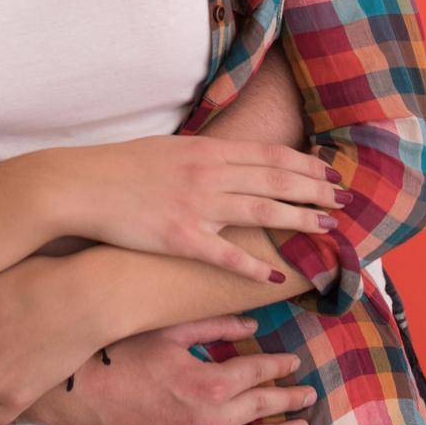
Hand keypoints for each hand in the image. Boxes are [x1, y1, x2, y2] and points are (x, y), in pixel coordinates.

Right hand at [39, 314, 316, 424]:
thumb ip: (216, 327)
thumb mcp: (171, 331)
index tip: (295, 363)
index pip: (259, 374)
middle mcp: (211, 422)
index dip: (280, 366)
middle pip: (263, 411)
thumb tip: (252, 325)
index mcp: (211, 383)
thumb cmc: (123, 355)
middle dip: (289, 401)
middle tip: (309, 396)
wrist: (81, 394)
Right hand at [48, 134, 344, 283]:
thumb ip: (203, 155)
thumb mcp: (168, 149)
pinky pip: (225, 254)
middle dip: (315, 189)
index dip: (304, 165)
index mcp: (206, 150)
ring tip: (328, 227)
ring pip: (262, 210)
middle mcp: (208, 173)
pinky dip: (254, 265)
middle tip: (345, 199)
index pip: (269, 155)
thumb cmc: (120, 167)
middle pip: (275, 179)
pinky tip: (276, 275)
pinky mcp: (180, 237)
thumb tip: (230, 158)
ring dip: (300, 218)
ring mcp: (196, 205)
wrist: (80, 185)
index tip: (330, 173)